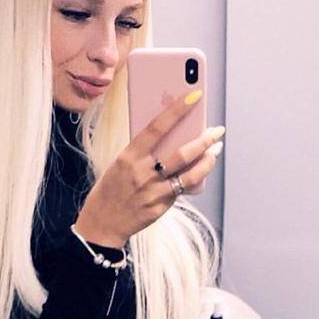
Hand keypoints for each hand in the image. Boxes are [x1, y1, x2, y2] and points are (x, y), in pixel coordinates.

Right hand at [74, 90, 225, 247]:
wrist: (101, 223)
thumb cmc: (111, 187)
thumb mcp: (120, 163)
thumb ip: (143, 151)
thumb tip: (173, 134)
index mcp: (128, 156)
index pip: (156, 127)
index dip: (177, 110)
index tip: (195, 95)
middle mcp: (142, 174)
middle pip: (181, 153)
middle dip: (204, 140)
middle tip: (217, 130)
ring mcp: (153, 193)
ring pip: (190, 174)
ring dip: (207, 161)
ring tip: (215, 150)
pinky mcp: (160, 208)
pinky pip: (182, 190)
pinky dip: (195, 178)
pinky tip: (202, 169)